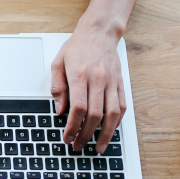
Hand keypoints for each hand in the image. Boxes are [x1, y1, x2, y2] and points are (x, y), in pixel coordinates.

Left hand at [50, 19, 126, 153]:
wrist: (99, 31)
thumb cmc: (77, 46)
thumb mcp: (58, 62)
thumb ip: (57, 87)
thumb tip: (59, 110)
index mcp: (80, 75)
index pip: (78, 108)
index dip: (72, 127)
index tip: (67, 137)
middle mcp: (98, 79)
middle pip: (95, 115)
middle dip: (86, 134)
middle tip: (78, 145)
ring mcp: (112, 82)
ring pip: (112, 114)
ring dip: (105, 134)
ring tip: (99, 147)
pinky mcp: (120, 83)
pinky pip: (122, 107)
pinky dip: (116, 122)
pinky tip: (110, 131)